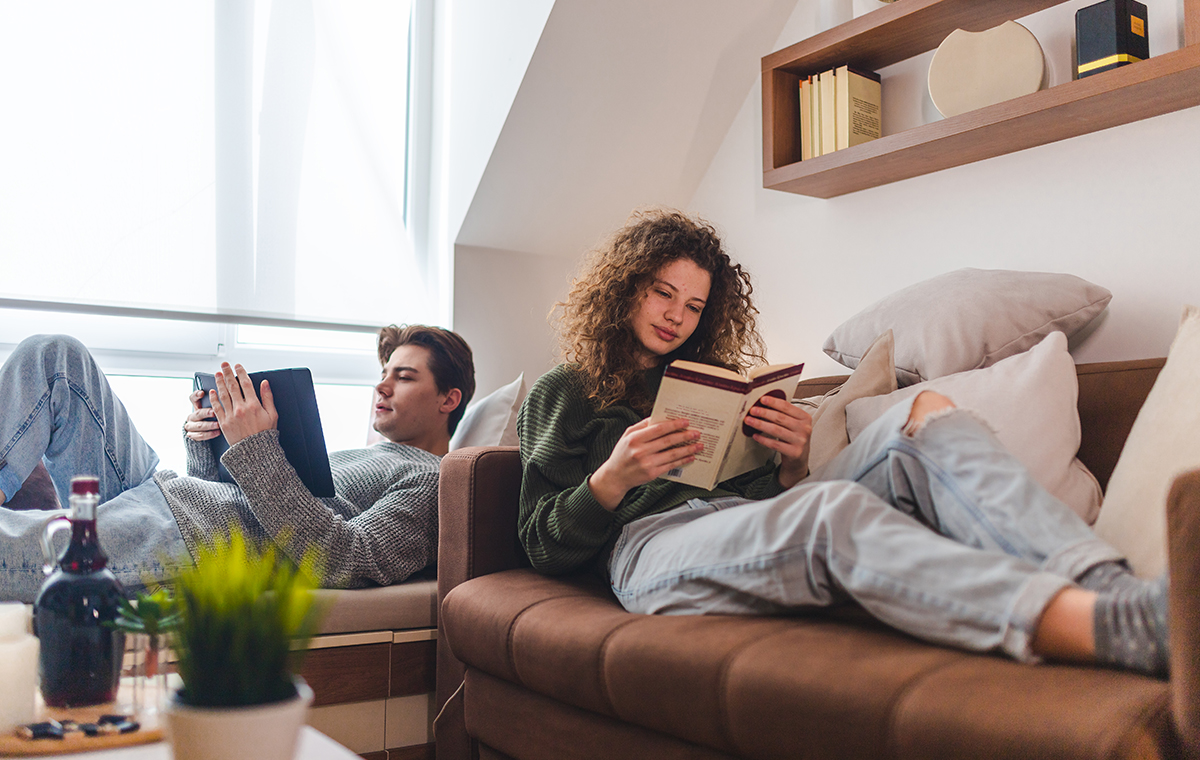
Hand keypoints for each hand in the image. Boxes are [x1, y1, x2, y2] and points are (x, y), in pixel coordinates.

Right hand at [184, 389, 221, 441]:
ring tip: (218, 425)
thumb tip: (228, 392)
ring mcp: (191, 426)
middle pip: (197, 413)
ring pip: (198, 425)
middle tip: (214, 412)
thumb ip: (219, 402)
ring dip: (209, 425)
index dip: (196, 395)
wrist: (206, 435)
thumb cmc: (214, 419)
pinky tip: (217, 433)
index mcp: (196, 407)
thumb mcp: (216, 410)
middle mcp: (192, 416)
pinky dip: (209, 434)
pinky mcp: (192, 436)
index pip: (193, 398)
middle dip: (206, 412)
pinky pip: (200, 435)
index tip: (202, 393)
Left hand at [208, 363, 278, 446]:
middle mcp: (241, 408)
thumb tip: (265, 383)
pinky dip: (214, 398)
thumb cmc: (265, 433)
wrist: (255, 452)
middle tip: (224, 364)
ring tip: (217, 374)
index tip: (238, 366)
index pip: (246, 384)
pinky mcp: (223, 423)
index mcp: (254, 405)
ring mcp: (231, 415)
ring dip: (219, 383)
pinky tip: (213, 391)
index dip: (241, 373)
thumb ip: (268, 397)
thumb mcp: (272, 415)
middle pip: (233, 386)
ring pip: (223, 395)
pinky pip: (217, 408)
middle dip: (228, 373)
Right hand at [588, 418, 703, 509]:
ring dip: (688, 449)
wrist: (615, 476)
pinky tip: (690, 457)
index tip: (686, 422)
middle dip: (685, 436)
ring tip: (699, 445)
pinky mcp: (652, 474)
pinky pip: (671, 466)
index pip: (658, 429)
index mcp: (635, 438)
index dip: (674, 425)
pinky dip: (682, 461)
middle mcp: (640, 451)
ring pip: (672, 454)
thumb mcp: (627, 435)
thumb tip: (659, 416)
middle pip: (668, 441)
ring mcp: (647, 463)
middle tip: (696, 432)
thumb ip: (642, 425)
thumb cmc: (622, 454)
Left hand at [743, 394, 811, 488]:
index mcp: (805, 418)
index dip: (773, 402)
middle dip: (764, 413)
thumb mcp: (794, 424)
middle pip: (780, 418)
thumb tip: (764, 405)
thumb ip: (784, 414)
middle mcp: (804, 429)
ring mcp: (800, 441)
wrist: (799, 459)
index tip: (762, 399)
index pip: (787, 407)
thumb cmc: (794, 438)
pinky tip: (756, 436)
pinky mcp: (794, 452)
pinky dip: (763, 439)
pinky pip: (775, 444)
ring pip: (776, 430)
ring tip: (750, 421)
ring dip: (760, 424)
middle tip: (752, 410)